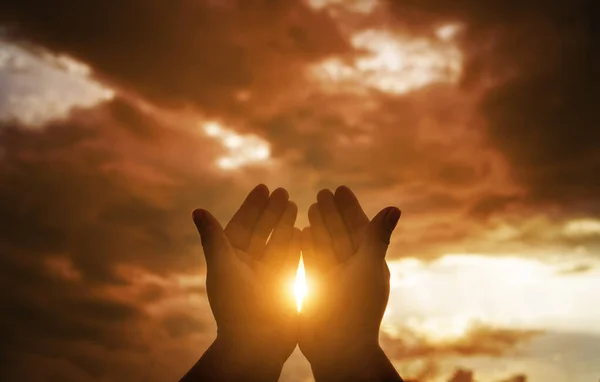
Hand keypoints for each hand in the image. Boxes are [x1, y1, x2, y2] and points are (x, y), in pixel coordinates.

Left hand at [182, 185, 299, 380]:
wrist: (257, 342)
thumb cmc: (236, 305)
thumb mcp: (223, 267)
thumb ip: (214, 238)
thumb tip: (197, 210)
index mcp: (230, 259)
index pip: (242, 225)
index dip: (252, 206)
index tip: (263, 188)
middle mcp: (248, 265)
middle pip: (261, 231)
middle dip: (272, 211)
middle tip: (283, 192)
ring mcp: (267, 274)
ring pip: (278, 242)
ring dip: (285, 223)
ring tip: (294, 204)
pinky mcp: (284, 284)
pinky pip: (291, 259)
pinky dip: (297, 243)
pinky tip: (305, 229)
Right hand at [299, 186, 401, 380]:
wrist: (337, 348)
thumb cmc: (357, 309)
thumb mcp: (369, 268)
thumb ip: (377, 237)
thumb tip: (394, 207)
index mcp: (369, 263)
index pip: (359, 228)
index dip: (350, 208)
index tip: (341, 189)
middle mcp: (352, 268)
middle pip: (340, 233)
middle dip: (332, 213)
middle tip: (322, 192)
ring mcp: (333, 278)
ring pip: (324, 244)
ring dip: (318, 225)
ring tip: (308, 206)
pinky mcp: (316, 287)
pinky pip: (311, 260)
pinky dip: (306, 245)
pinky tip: (298, 230)